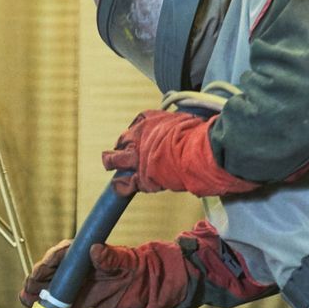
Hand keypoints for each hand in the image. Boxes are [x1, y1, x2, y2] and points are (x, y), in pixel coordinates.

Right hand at [20, 239, 187, 307]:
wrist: (142, 285)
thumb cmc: (133, 266)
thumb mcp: (122, 260)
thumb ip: (109, 256)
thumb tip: (96, 249)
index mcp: (83, 253)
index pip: (62, 254)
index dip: (51, 261)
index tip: (44, 267)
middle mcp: (75, 266)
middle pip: (51, 270)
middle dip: (39, 277)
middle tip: (31, 286)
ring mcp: (75, 282)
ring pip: (51, 286)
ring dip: (37, 291)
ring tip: (26, 298)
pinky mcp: (78, 297)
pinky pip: (59, 301)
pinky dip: (47, 305)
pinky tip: (34, 307)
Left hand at [102, 108, 257, 197]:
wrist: (197, 152)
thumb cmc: (199, 135)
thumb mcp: (189, 120)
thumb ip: (185, 122)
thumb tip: (199, 121)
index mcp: (150, 120)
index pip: (138, 123)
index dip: (137, 132)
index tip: (137, 137)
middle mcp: (139, 136)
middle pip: (123, 139)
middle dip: (122, 145)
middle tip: (120, 151)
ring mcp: (137, 156)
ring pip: (115, 159)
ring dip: (112, 161)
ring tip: (109, 163)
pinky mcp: (140, 176)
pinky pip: (124, 182)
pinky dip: (121, 185)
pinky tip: (119, 187)